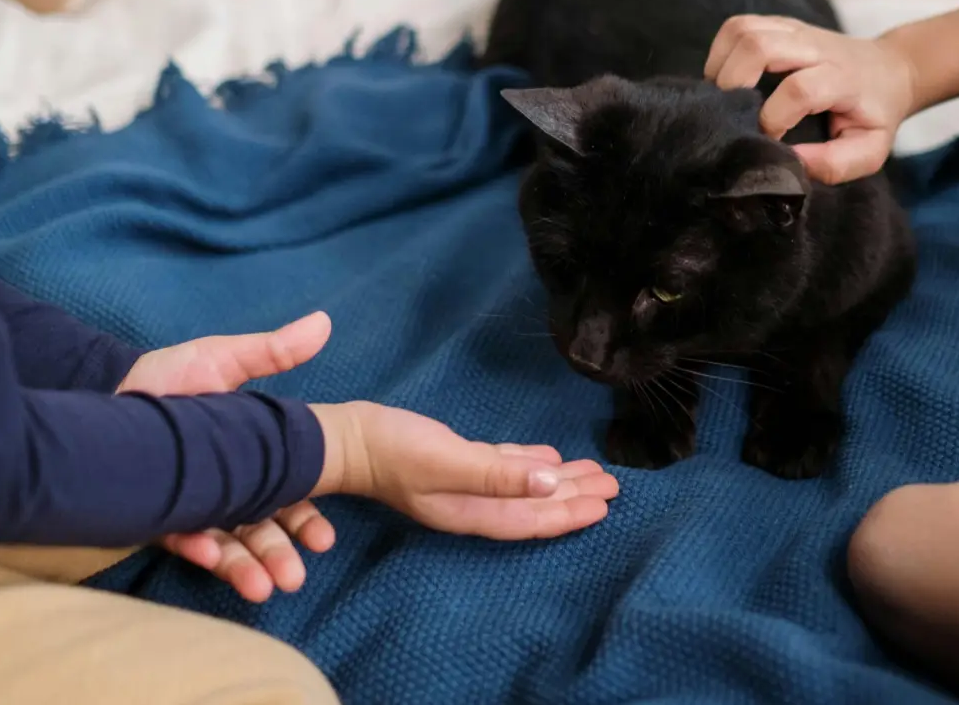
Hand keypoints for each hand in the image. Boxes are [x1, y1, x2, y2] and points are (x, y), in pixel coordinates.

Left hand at [119, 311, 339, 602]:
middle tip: (295, 577)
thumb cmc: (168, 377)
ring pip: (226, 545)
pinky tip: (208, 553)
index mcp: (250, 461)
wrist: (106, 390)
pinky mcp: (154, 515)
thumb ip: (272, 351)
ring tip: (263, 587)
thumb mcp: (224, 360)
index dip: (308, 519)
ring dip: (245, 568)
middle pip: (261, 531)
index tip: (326, 538)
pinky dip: (197, 549)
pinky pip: (179, 538)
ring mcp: (191, 506)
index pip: (288, 498)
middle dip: (280, 555)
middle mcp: (225, 490)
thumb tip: (324, 322)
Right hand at [313, 401, 619, 540]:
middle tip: (614, 485)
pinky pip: (502, 468)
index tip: (606, 504)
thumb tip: (550, 482)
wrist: (344, 438)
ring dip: (557, 480)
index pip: (532, 519)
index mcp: (472, 511)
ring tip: (592, 472)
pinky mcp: (453, 461)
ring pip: (522, 487)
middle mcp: (471, 504)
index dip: (569, 513)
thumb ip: (498, 474)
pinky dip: (527, 464)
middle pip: (533, 506)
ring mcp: (461, 485)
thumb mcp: (448, 461)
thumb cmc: (393, 450)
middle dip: (573, 497)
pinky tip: (547, 456)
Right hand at [705, 15, 917, 183]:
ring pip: (743, 30)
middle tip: (733, 115)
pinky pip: (738, 26)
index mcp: (841, 78)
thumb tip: (789, 163)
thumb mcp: (870, 149)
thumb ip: (834, 164)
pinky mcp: (779, 24)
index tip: (769, 140)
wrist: (889, 70)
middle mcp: (815, 46)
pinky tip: (728, 80)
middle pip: (759, 45)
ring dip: (722, 65)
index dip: (774, 118)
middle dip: (733, 83)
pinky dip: (722, 52)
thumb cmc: (875, 115)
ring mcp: (795, 29)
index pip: (798, 89)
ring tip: (725, 98)